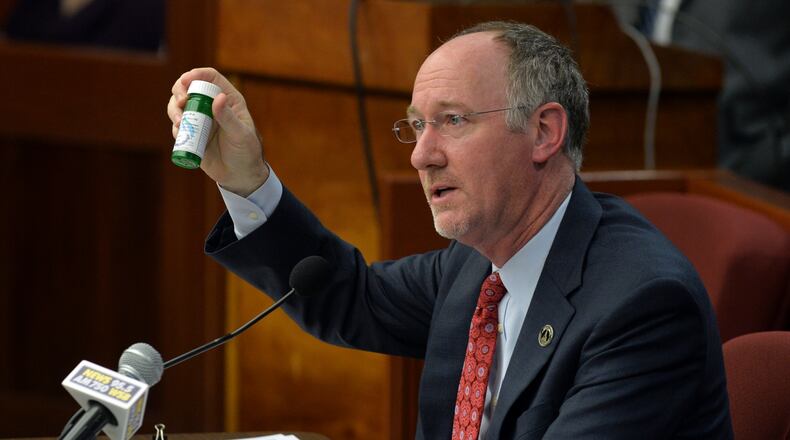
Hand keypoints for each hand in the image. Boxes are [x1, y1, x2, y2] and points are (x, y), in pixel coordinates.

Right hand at [167, 67, 268, 196]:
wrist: (239, 175)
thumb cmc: (246, 152)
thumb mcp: (240, 134)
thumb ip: (228, 117)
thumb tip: (218, 97)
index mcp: (228, 99)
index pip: (211, 77)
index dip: (196, 74)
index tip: (186, 81)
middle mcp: (212, 106)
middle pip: (189, 87)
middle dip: (179, 91)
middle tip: (181, 102)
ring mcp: (200, 119)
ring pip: (179, 105)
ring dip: (174, 110)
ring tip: (180, 123)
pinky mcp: (192, 133)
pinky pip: (178, 125)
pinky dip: (176, 127)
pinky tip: (180, 134)